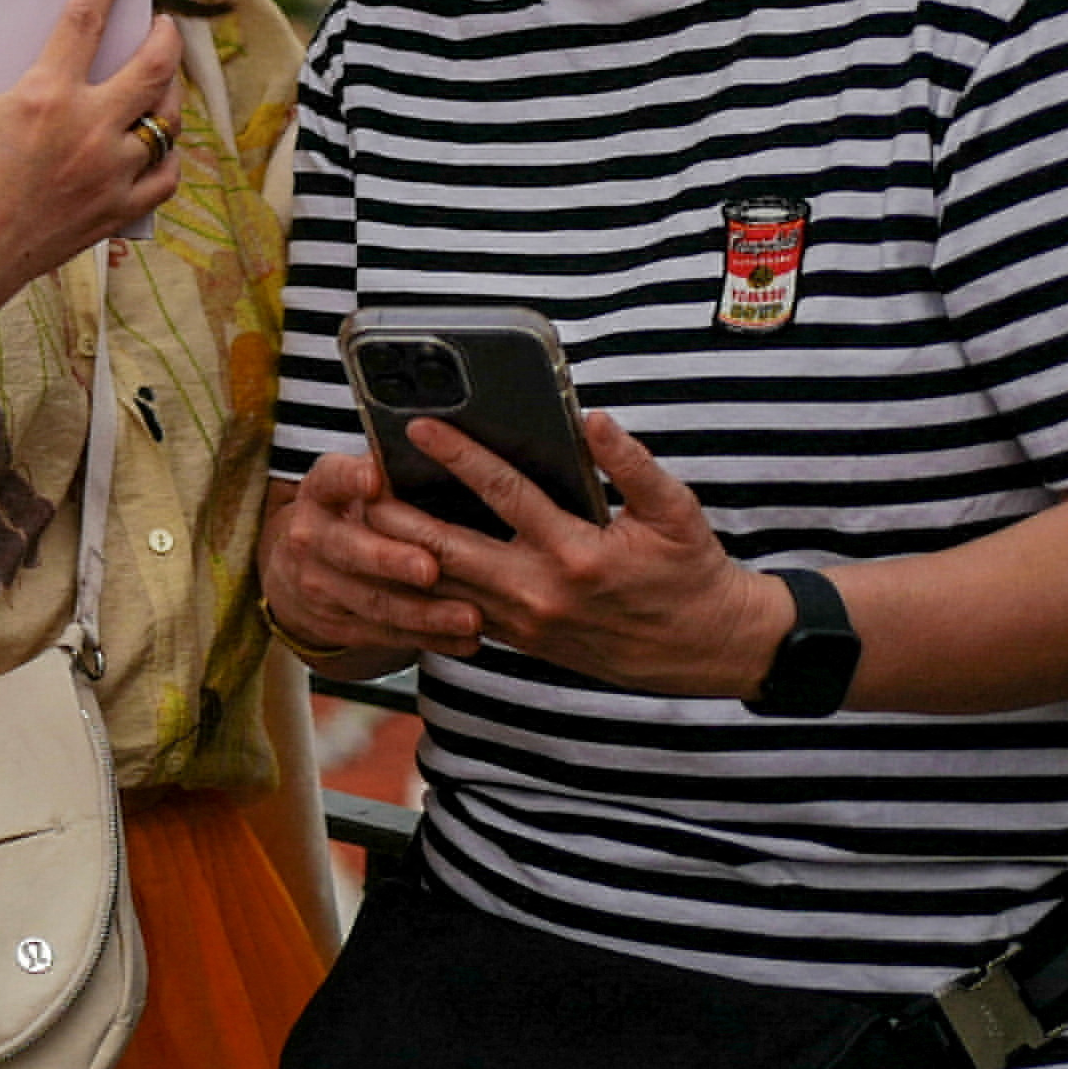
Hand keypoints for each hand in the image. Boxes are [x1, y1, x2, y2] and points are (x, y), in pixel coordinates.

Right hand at [0, 0, 187, 317]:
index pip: (85, 18)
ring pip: (166, 122)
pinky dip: (166, 159)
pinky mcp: (115, 212)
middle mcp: (88, 129)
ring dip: (169, 94)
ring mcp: (109, 173)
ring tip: (161, 81)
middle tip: (161, 22)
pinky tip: (155, 146)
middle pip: (152, 66)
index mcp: (45, 95)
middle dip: (164, 34)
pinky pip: (164, 178)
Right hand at [263, 444, 484, 668]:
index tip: (374, 478)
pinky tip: (464, 639)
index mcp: (320, 491)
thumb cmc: (349, 512)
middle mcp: (310, 536)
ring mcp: (320, 584)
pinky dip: (428, 638)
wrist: (297, 566)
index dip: (350, 479)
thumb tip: (441, 439)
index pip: (330, 479)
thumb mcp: (351, 482)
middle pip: (349, 550)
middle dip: (391, 560)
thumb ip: (386, 470)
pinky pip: (386, 634)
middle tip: (430, 567)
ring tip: (470, 616)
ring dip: (424, 612)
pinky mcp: (337, 623)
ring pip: (374, 601)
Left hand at [386, 412, 790, 697]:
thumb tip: (593, 420)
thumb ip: (633, 465)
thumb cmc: (693, 573)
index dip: (458, 455)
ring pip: (444, 587)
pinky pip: (460, 613)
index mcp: (576, 555)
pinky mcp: (523, 642)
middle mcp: (540, 593)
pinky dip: (426, 588)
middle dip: (396, 515)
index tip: (419, 427)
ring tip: (363, 517)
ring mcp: (526, 624)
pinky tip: (398, 562)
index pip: (503, 493)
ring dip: (400, 555)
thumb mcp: (676, 512)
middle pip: (448, 549)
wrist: (710, 648)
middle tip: (357, 479)